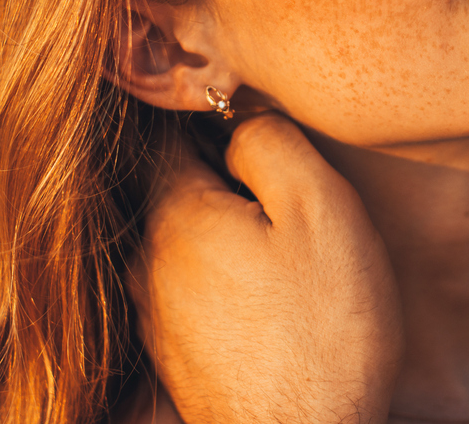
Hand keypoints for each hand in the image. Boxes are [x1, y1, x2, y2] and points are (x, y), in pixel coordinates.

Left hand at [128, 114, 403, 423]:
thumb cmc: (320, 332)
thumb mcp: (320, 210)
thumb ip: (272, 144)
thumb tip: (241, 118)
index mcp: (175, 214)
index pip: (165, 133)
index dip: (205, 114)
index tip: (243, 117)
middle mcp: (148, 262)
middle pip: (172, 188)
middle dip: (217, 175)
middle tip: (275, 181)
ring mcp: (155, 315)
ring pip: (180, 241)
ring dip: (221, 230)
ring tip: (278, 243)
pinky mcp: (175, 356)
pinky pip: (190, 289)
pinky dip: (222, 277)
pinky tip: (267, 295)